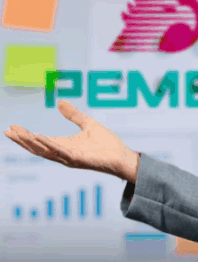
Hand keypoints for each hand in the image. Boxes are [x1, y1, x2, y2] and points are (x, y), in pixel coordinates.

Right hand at [4, 99, 135, 180]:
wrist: (122, 156)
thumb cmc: (107, 144)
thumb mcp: (88, 124)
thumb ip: (74, 115)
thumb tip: (60, 102)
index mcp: (64, 146)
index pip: (39, 141)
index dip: (25, 136)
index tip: (12, 127)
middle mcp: (63, 154)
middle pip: (37, 148)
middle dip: (22, 140)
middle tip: (8, 131)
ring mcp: (70, 158)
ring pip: (46, 151)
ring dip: (32, 143)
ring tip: (19, 134)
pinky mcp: (79, 159)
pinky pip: (61, 151)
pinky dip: (50, 144)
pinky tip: (40, 137)